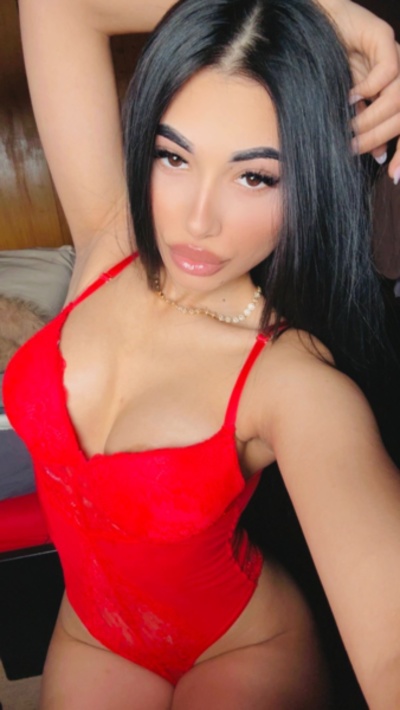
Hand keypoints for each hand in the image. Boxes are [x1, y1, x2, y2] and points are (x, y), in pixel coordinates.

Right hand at [318, 0, 399, 182]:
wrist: (312, 25)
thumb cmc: (326, 65)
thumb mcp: (346, 103)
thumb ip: (362, 124)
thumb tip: (377, 155)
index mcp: (393, 92)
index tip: (393, 175)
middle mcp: (399, 75)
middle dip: (381, 136)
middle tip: (355, 148)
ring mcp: (394, 55)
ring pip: (399, 95)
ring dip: (374, 118)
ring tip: (350, 127)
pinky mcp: (383, 37)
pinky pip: (389, 69)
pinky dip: (371, 87)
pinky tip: (351, 96)